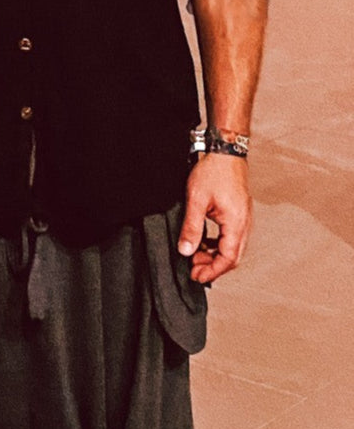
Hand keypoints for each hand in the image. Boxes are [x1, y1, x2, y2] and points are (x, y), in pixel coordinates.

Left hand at [178, 155, 251, 283]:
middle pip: (233, 256)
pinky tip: (203, 243)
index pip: (228, 257)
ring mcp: (243, 218)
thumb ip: (191, 228)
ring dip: (214, 256)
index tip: (198, 277)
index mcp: (236, 222)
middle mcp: (244, 223)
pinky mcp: (238, 213)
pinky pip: (230, 237)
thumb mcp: (196, 201)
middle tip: (194, 270)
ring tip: (195, 256)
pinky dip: (217, 245)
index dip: (213, 271)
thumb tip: (186, 251)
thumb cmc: (214, 171)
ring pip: (232, 247)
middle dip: (213, 266)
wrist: (226, 151)